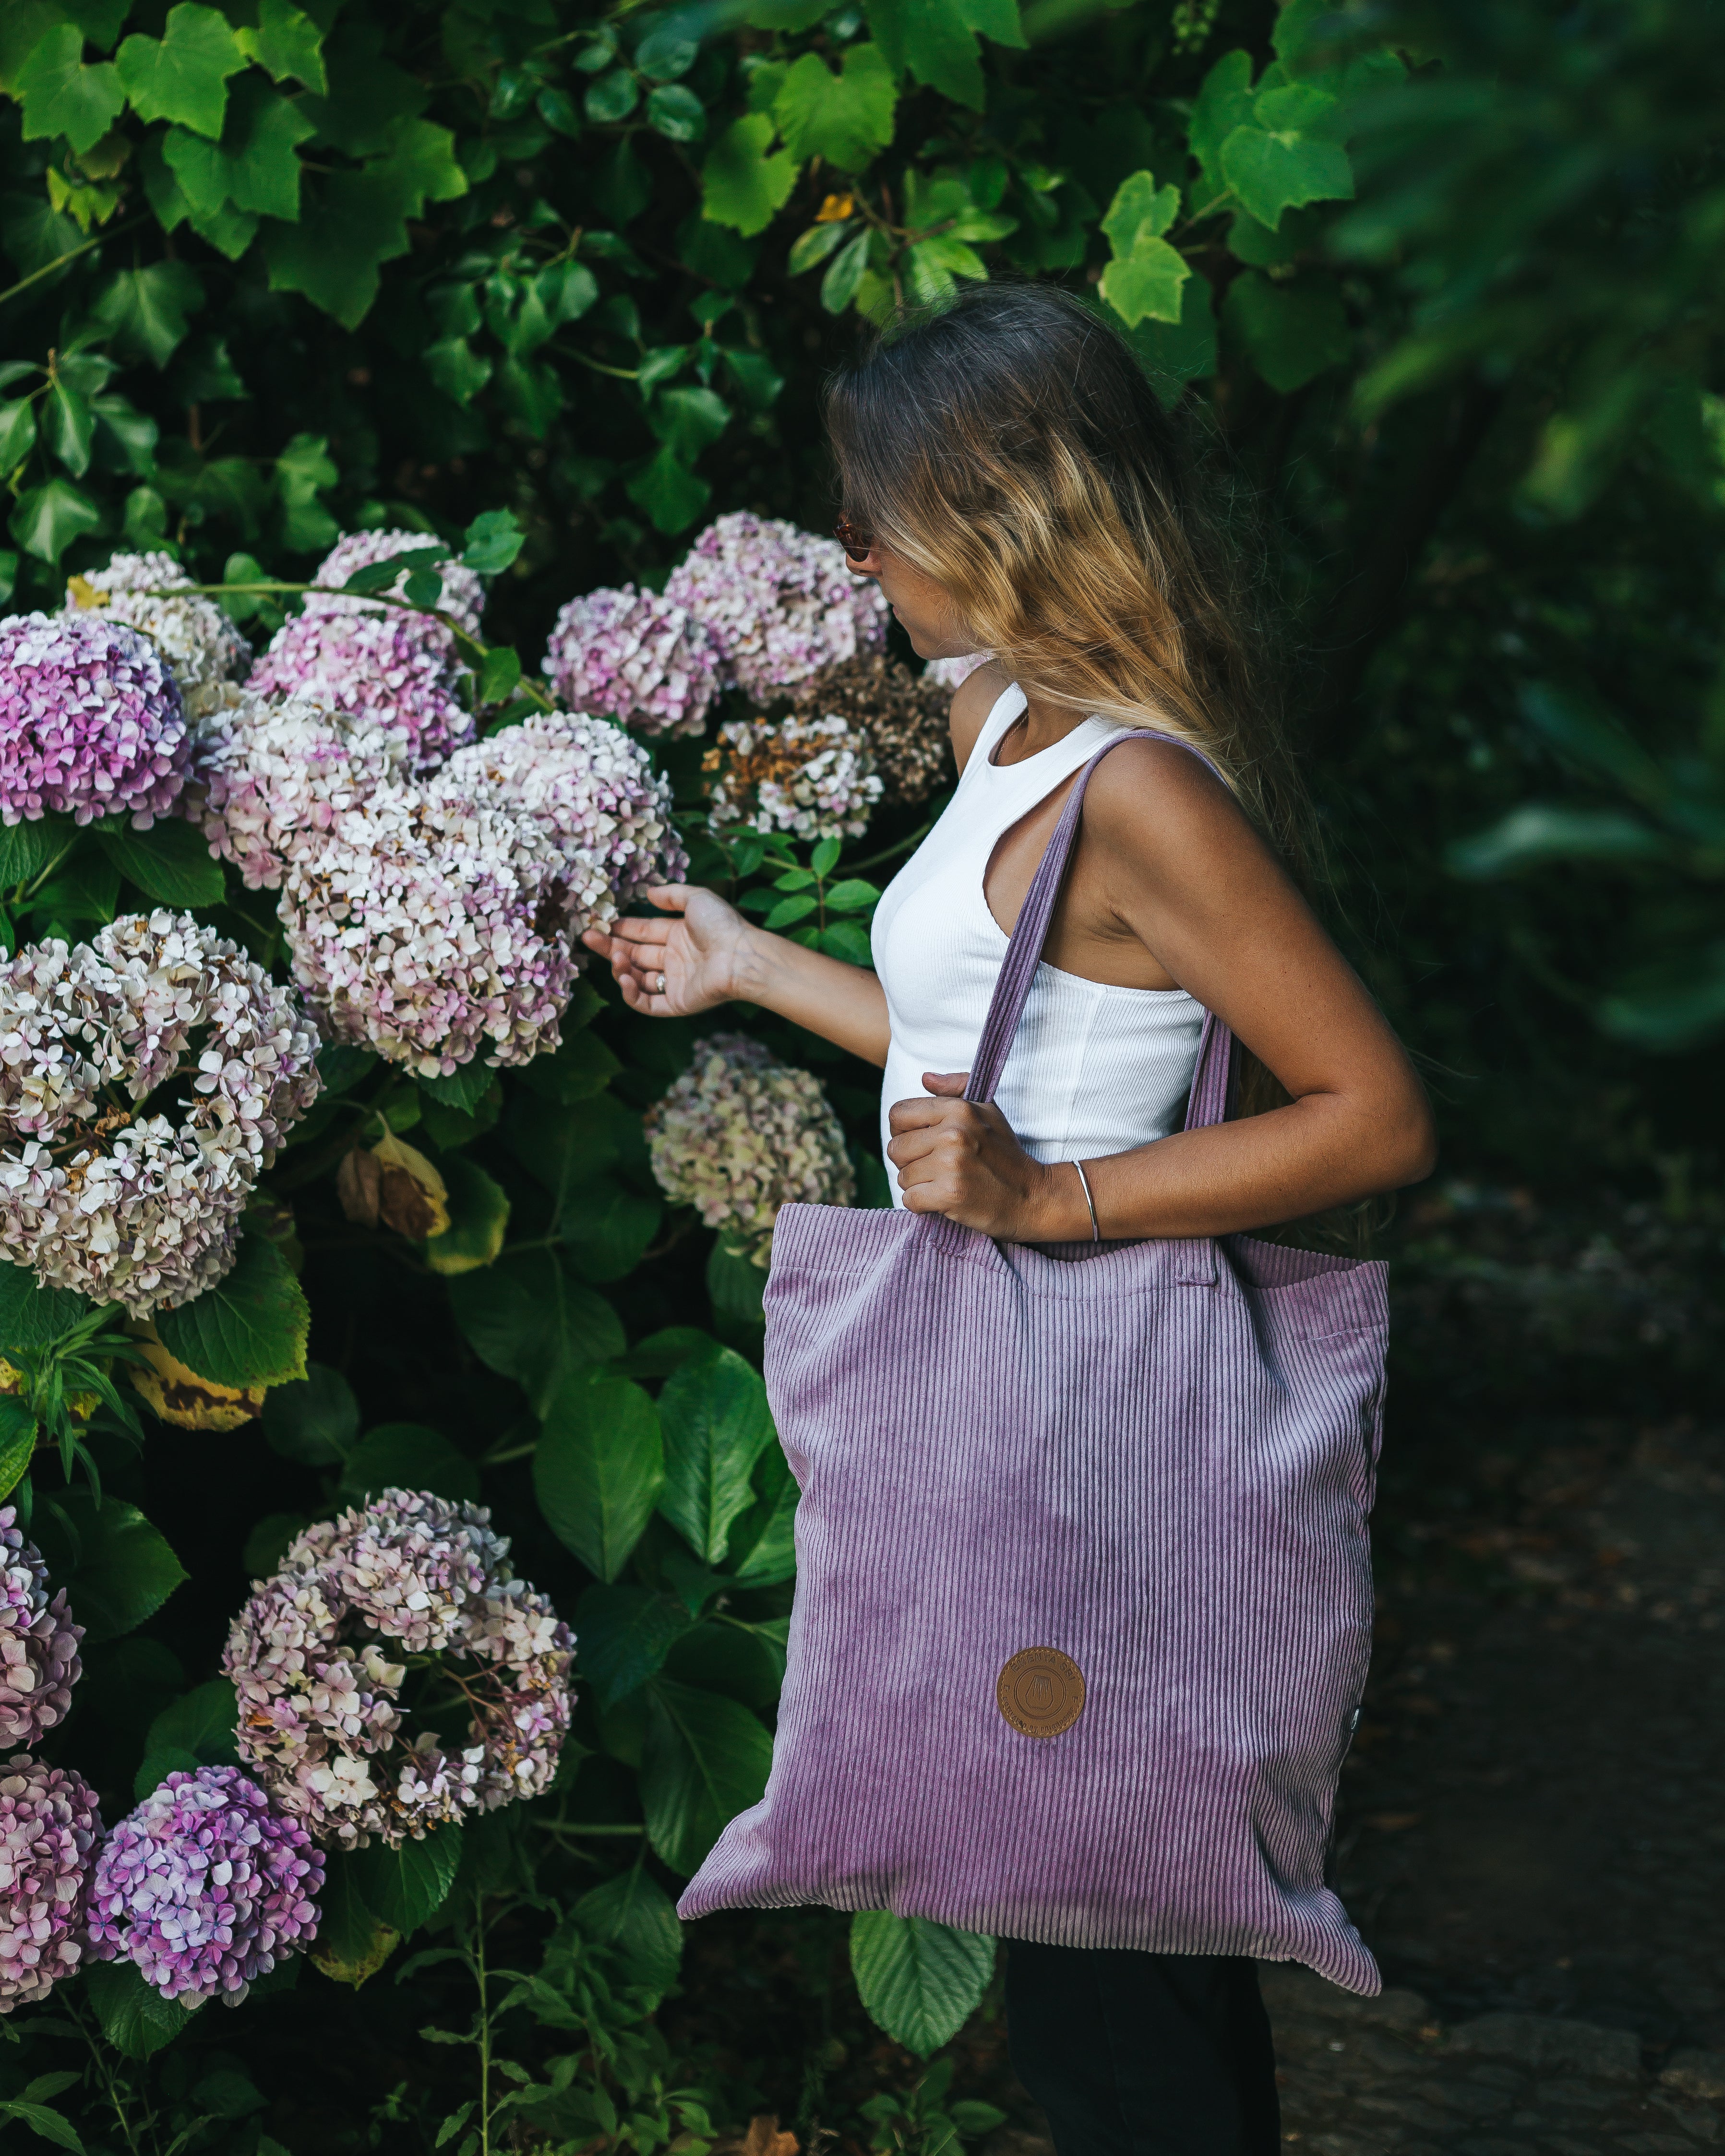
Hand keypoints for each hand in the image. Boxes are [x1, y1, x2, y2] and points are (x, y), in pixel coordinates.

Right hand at [581, 886, 753, 1015]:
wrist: (741, 956)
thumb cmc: (722, 925)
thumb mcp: (696, 898)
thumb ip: (672, 894)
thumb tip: (648, 893)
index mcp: (679, 935)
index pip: (643, 932)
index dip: (621, 928)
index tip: (599, 923)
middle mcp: (675, 959)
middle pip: (635, 954)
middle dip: (611, 946)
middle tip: (588, 938)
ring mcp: (675, 982)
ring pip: (638, 979)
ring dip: (621, 968)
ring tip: (615, 956)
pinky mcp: (677, 1003)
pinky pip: (647, 1003)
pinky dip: (632, 994)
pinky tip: (624, 979)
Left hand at [887, 1072, 1080, 1239]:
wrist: (1032, 1196)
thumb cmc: (1005, 1154)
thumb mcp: (988, 1111)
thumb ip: (957, 1088)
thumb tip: (925, 1078)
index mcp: (958, 1109)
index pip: (898, 1114)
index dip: (903, 1131)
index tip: (922, 1143)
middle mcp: (953, 1133)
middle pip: (896, 1148)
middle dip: (910, 1162)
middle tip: (936, 1169)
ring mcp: (952, 1165)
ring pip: (902, 1177)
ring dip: (918, 1185)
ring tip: (945, 1183)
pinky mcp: (951, 1194)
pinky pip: (910, 1199)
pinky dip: (922, 1205)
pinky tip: (944, 1200)